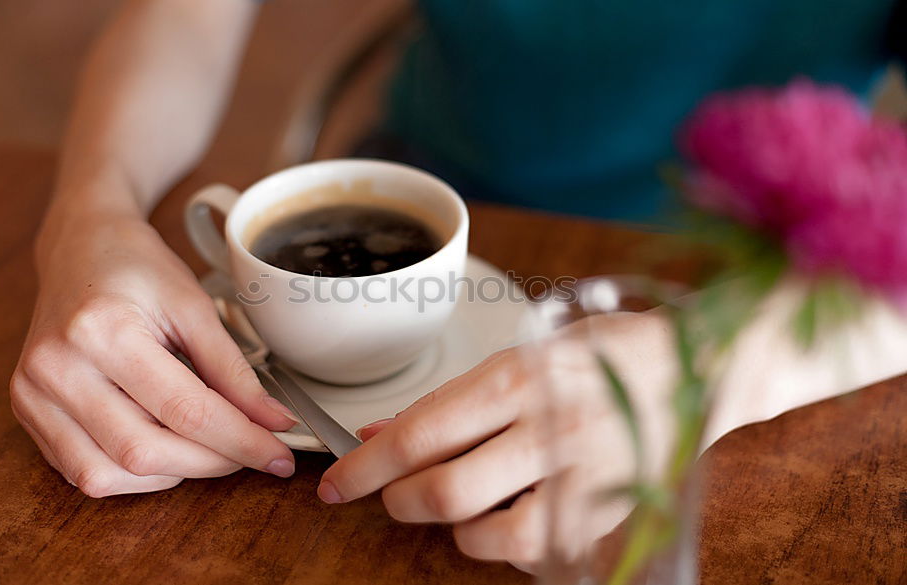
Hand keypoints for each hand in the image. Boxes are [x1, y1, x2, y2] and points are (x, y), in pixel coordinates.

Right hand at [11, 211, 298, 496]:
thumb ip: (233, 369)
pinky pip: (82, 472)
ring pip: (109, 475)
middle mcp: (57, 367)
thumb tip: (273, 422)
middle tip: (251, 453)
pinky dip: (133, 475)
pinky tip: (164, 449)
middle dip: (210, 463)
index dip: (240, 440)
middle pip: (145, 451)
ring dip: (172, 475)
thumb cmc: (136, 268)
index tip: (278, 455)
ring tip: (207, 448)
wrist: (78, 245)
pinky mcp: (25, 410)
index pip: (185, 411)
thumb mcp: (194, 305)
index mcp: (102, 330)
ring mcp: (32, 392)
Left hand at [317, 313, 675, 571]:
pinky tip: (505, 516)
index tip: (335, 482)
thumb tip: (380, 431)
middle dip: (398, 499)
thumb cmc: (607, 354)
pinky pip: (533, 551)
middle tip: (394, 492)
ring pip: (485, 532)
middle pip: (443, 490)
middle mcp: (548, 427)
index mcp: (520, 377)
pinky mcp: (605, 513)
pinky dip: (502, 543)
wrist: (699, 371)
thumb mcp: (524, 354)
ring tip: (456, 501)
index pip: (420, 432)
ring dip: (452, 525)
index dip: (366, 465)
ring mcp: (581, 477)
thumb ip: (453, 398)